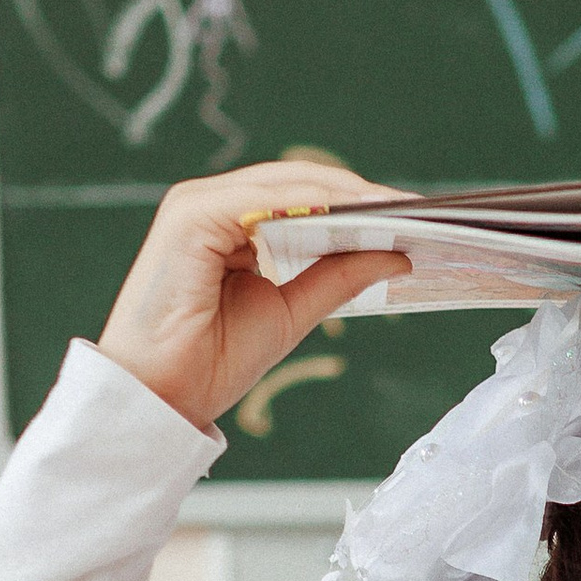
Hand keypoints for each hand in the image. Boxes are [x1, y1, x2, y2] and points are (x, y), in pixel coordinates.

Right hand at [95, 161, 413, 431]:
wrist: (161, 396)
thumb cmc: (212, 359)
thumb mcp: (293, 311)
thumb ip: (338, 276)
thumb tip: (396, 252)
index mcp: (230, 224)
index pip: (303, 198)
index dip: (358, 202)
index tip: (413, 215)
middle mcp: (211, 205)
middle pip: (298, 184)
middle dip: (360, 193)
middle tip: (419, 208)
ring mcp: (197, 205)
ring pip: (285, 185)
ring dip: (344, 194)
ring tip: (396, 210)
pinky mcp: (190, 217)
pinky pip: (261, 200)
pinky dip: (309, 204)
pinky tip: (351, 215)